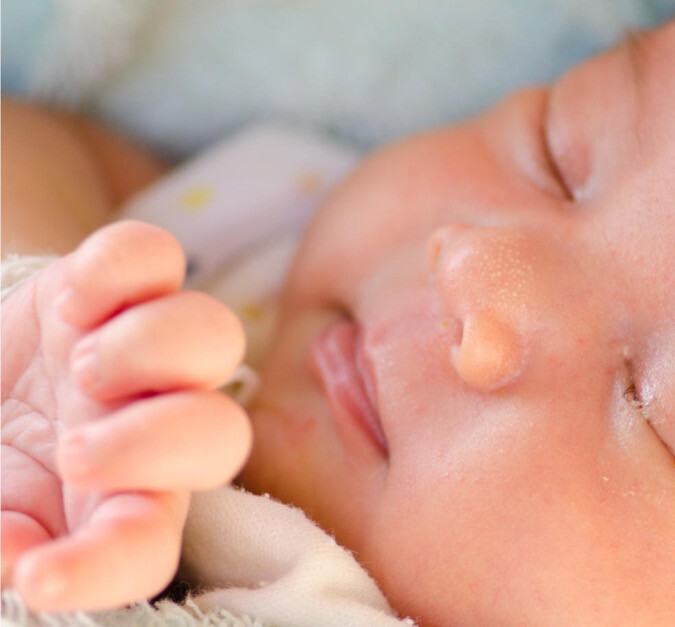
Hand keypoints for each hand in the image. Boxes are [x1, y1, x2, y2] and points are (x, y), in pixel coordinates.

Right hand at [1, 221, 250, 611]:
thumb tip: (15, 557)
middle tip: (74, 453)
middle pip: (223, 437)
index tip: (41, 579)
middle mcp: (153, 429)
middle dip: (156, 444)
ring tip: (81, 368)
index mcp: (119, 504)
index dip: (110, 568)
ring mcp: (142, 351)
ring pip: (213, 337)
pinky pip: (153, 255)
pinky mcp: (115, 284)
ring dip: (150, 352)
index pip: (147, 550)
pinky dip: (117, 268)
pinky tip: (69, 307)